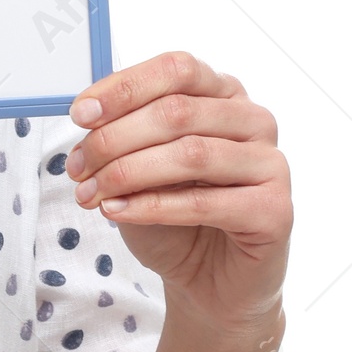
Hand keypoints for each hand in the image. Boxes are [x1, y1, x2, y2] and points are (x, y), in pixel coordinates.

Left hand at [64, 50, 291, 333]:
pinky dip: (151, 206)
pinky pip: (204, 202)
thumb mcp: (137, 164)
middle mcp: (253, 120)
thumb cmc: (173, 214)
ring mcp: (270, 164)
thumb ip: (120, 133)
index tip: (79, 115)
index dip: (123, 88)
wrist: (208, 281)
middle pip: (176, 111)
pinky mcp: (275, 210)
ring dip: (127, 173)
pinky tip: (117, 212)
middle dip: (114, 139)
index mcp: (223, 93)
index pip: (175, 70)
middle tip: (76, 167)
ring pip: (190, 154)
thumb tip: (87, 115)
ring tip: (90, 194)